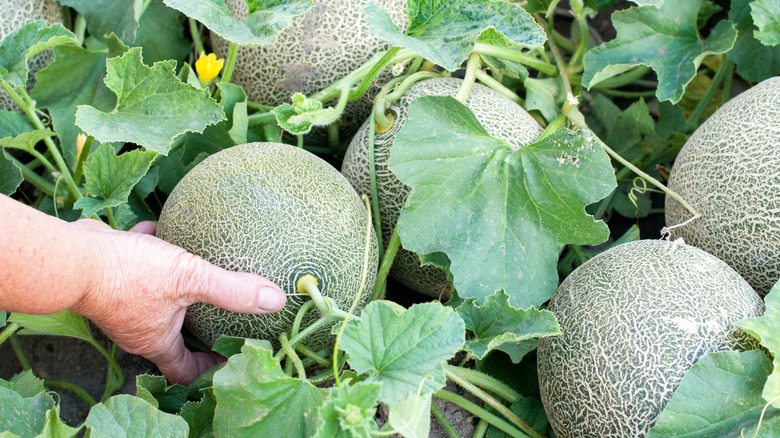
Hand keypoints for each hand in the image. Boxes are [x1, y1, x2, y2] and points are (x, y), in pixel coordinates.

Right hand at [68, 219, 285, 384]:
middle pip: (170, 337)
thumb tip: (275, 300)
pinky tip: (163, 229)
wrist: (71, 256)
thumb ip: (232, 290)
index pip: (184, 369)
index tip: (228, 358)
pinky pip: (135, 264)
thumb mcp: (190, 278)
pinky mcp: (108, 275)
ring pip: (152, 299)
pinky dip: (150, 251)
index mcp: (155, 339)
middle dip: (194, 329)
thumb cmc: (129, 274)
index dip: (208, 369)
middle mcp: (135, 327)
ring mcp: (119, 302)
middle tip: (219, 316)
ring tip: (196, 274)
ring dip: (174, 289)